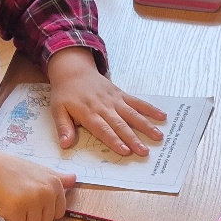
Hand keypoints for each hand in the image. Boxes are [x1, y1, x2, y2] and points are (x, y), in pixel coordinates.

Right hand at [0, 150, 74, 220]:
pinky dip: (11, 219)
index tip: (35, 201)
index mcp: (55, 184)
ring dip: (22, 218)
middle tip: (22, 200)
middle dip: (34, 216)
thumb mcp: (41, 171)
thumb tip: (75, 179)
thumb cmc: (16, 171)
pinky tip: (6, 204)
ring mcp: (31, 201)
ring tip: (15, 201)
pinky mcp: (16, 209)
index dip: (46, 211)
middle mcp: (46, 192)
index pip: (59, 213)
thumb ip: (59, 179)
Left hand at [45, 48, 166, 156]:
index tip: (125, 151)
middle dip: (133, 138)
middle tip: (144, 151)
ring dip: (146, 125)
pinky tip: (162, 116)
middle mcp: (104, 107)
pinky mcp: (121, 94)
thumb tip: (65, 144)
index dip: (114, 140)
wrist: (73, 70)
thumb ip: (63, 127)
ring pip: (132, 114)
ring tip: (158, 136)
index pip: (103, 130)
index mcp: (89, 113)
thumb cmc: (65, 93)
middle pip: (121, 125)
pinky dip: (150, 109)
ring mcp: (115, 100)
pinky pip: (137, 102)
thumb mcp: (57, 110)